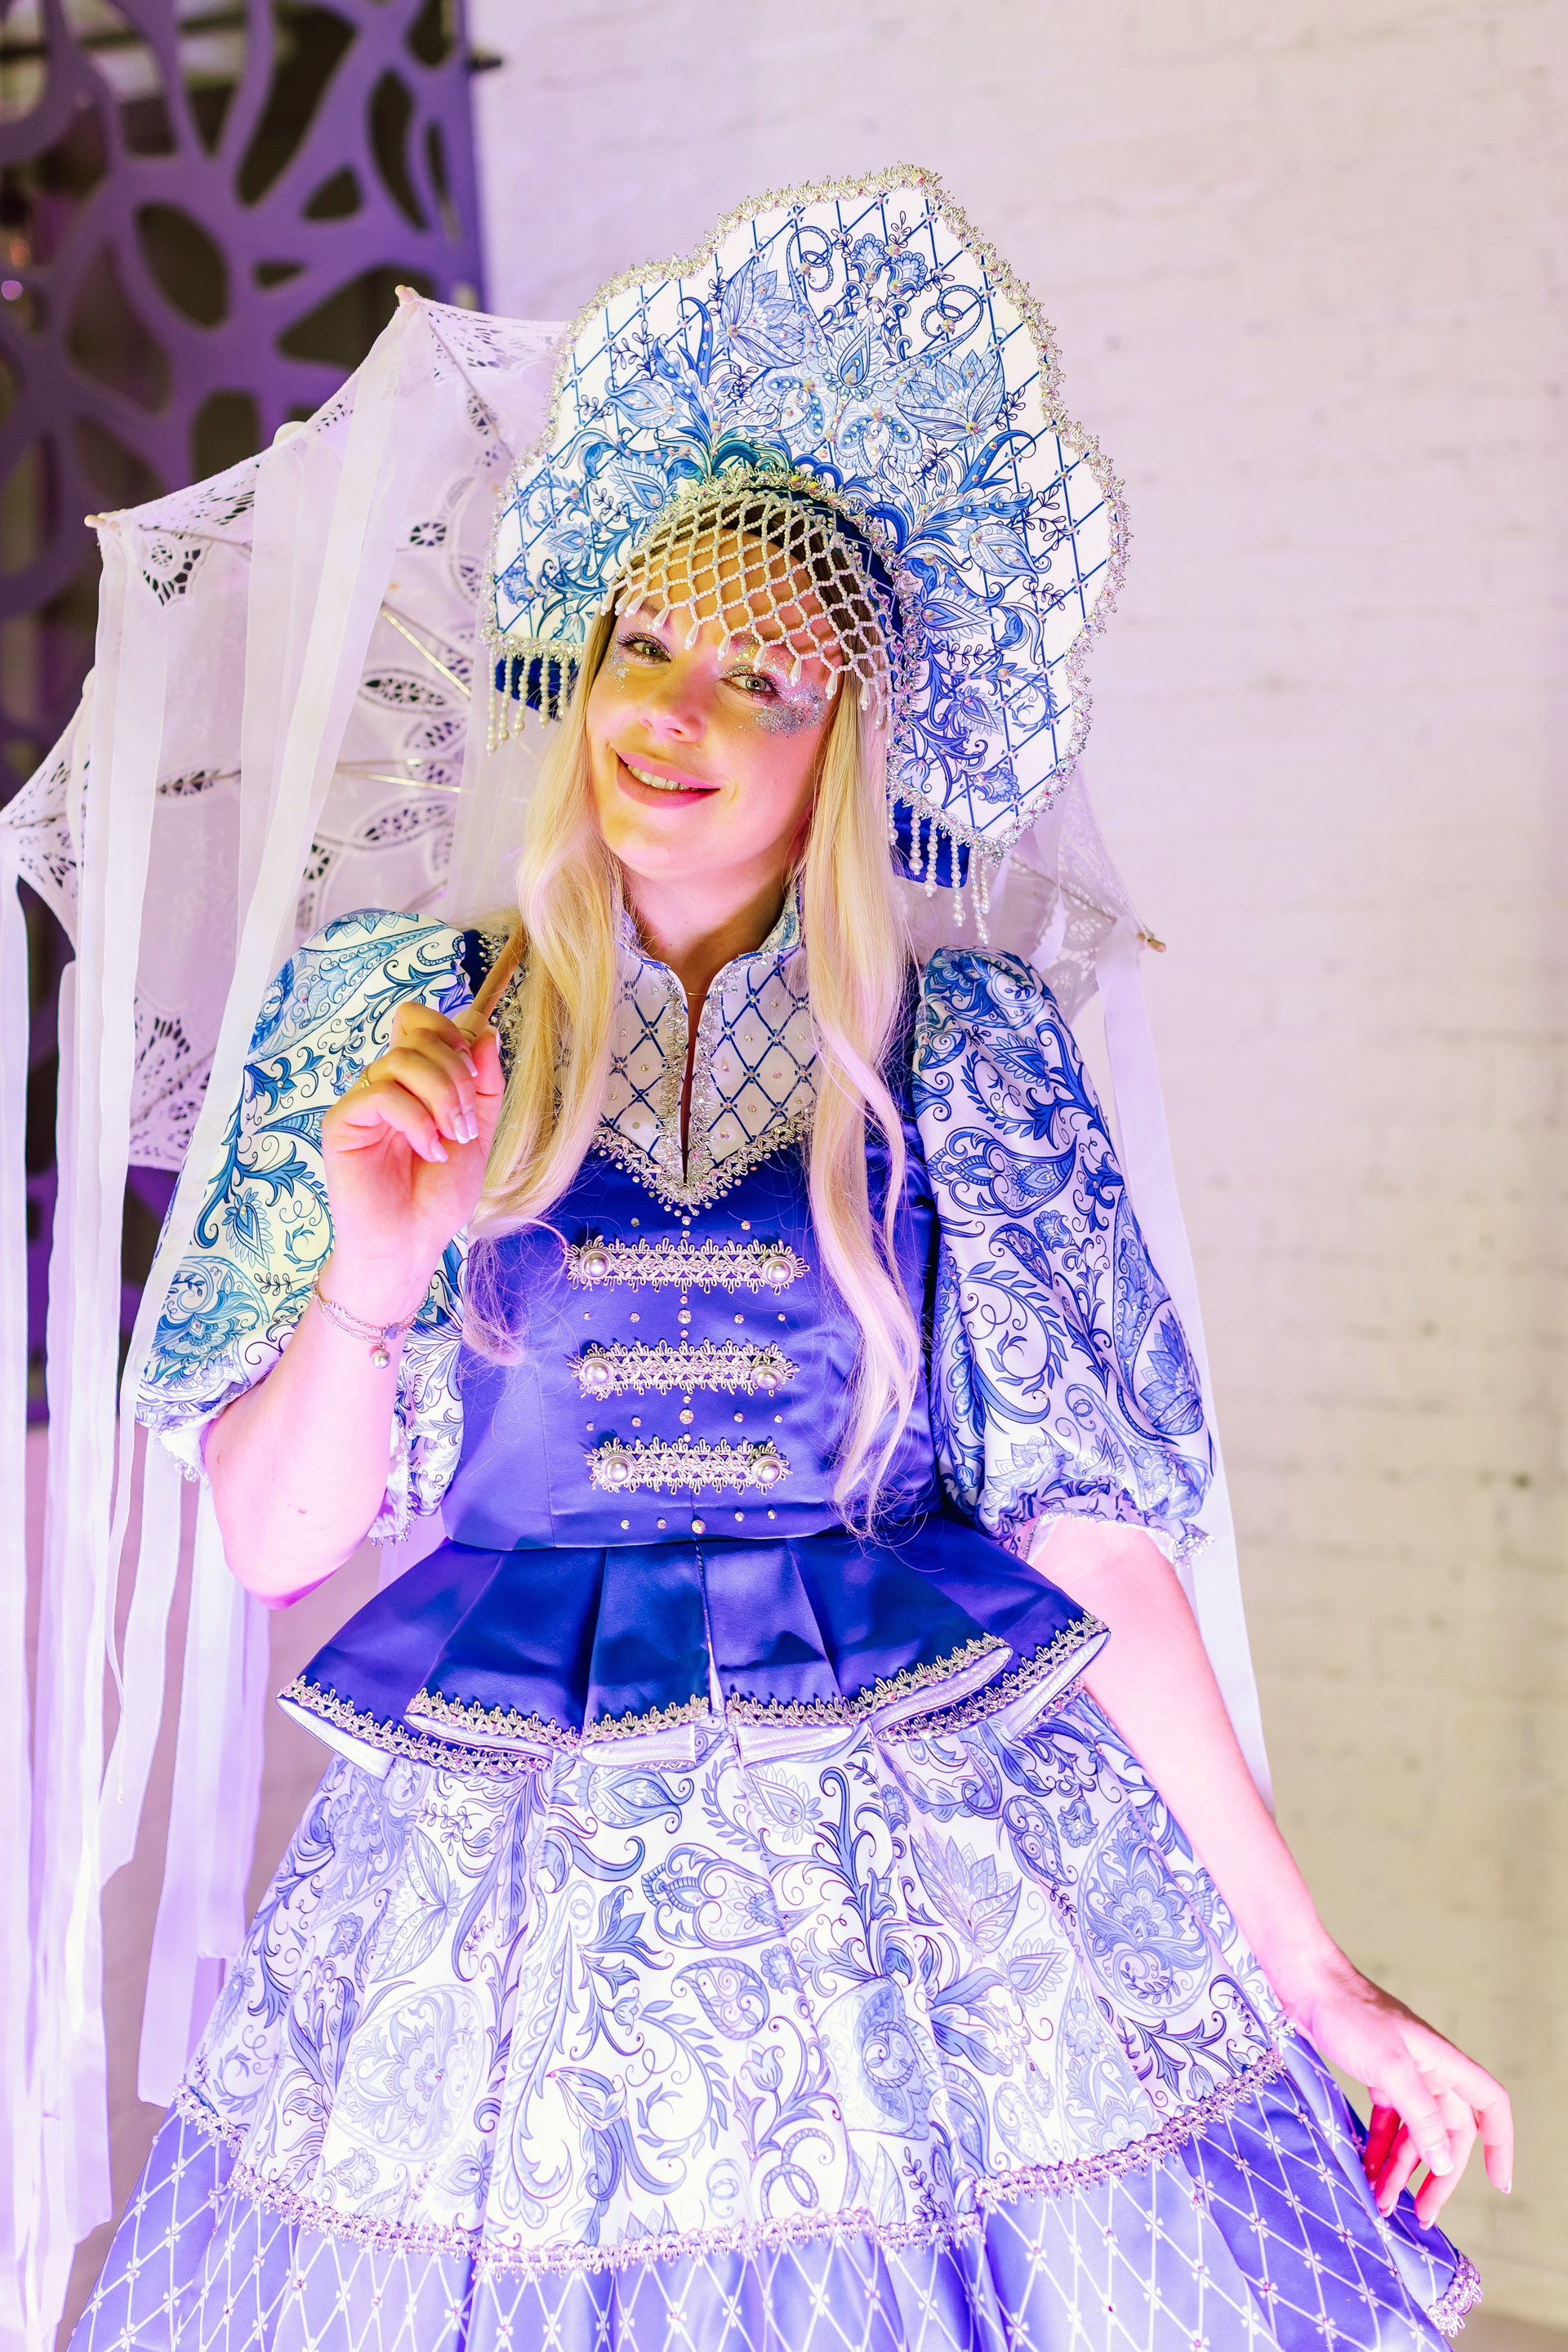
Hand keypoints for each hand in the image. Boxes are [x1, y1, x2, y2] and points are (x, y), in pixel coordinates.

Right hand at [319, 1002, 504, 1313]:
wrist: (410, 1245)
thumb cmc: (437, 1197)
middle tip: (465, 1123)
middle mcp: (385, 1084)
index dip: (451, 1033)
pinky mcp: (343, 1122)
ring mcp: (363, 1101)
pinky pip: (383, 1093)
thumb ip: (484, 1087)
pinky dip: (417, 1120)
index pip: (420, 1022)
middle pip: (417, 1034)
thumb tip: (486, 1034)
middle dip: (457, 1074)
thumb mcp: (477, 1134)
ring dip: (442, 1097)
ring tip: (451, 1138)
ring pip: (402, 1060)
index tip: (475, 1076)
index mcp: (414, 1082)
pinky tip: (429, 1151)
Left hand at [1278, 1949, 1511, 2225]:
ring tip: (1383, 2202)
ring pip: (1414, 2133)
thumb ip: (1421, 2115)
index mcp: (1444, 2064)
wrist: (1305, 1984)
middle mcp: (1429, 2071)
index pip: (1489, 2107)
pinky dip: (1379, 2148)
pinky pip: (1387, 2123)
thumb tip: (1444, 2161)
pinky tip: (1368, 2170)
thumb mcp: (1391, 2068)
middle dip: (1438, 2176)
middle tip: (1423, 2214)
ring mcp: (1402, 2075)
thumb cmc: (1349, 2014)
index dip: (1501, 2145)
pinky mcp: (1375, 2076)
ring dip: (1402, 2169)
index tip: (1499, 2182)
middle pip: (1448, 2132)